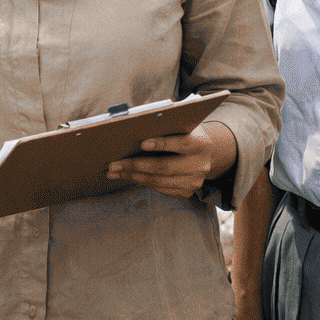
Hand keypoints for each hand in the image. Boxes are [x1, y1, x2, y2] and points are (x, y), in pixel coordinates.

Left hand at [105, 121, 233, 199]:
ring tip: (116, 171)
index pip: (181, 144)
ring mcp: (194, 182)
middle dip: (136, 165)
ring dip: (134, 176)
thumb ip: (168, 126)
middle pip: (165, 167)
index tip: (142, 143)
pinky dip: (142, 182)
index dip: (161, 144)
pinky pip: (160, 189)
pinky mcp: (186, 192)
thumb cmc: (186, 135)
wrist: (204, 155)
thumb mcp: (183, 127)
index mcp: (201, 144)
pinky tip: (129, 176)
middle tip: (115, 163)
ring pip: (159, 181)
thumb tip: (137, 126)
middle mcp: (200, 165)